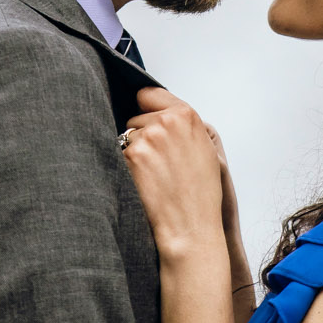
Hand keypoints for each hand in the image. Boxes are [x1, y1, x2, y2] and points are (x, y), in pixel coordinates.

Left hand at [121, 88, 226, 262]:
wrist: (189, 228)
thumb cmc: (200, 193)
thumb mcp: (205, 150)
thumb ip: (184, 125)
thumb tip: (161, 112)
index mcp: (187, 115)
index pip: (149, 94)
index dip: (147, 109)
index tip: (149, 122)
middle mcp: (165, 122)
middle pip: (135, 117)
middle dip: (142, 135)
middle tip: (159, 162)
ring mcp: (146, 138)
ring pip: (125, 137)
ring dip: (132, 152)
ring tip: (153, 175)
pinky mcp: (129, 157)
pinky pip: (117, 154)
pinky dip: (125, 167)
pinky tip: (142, 182)